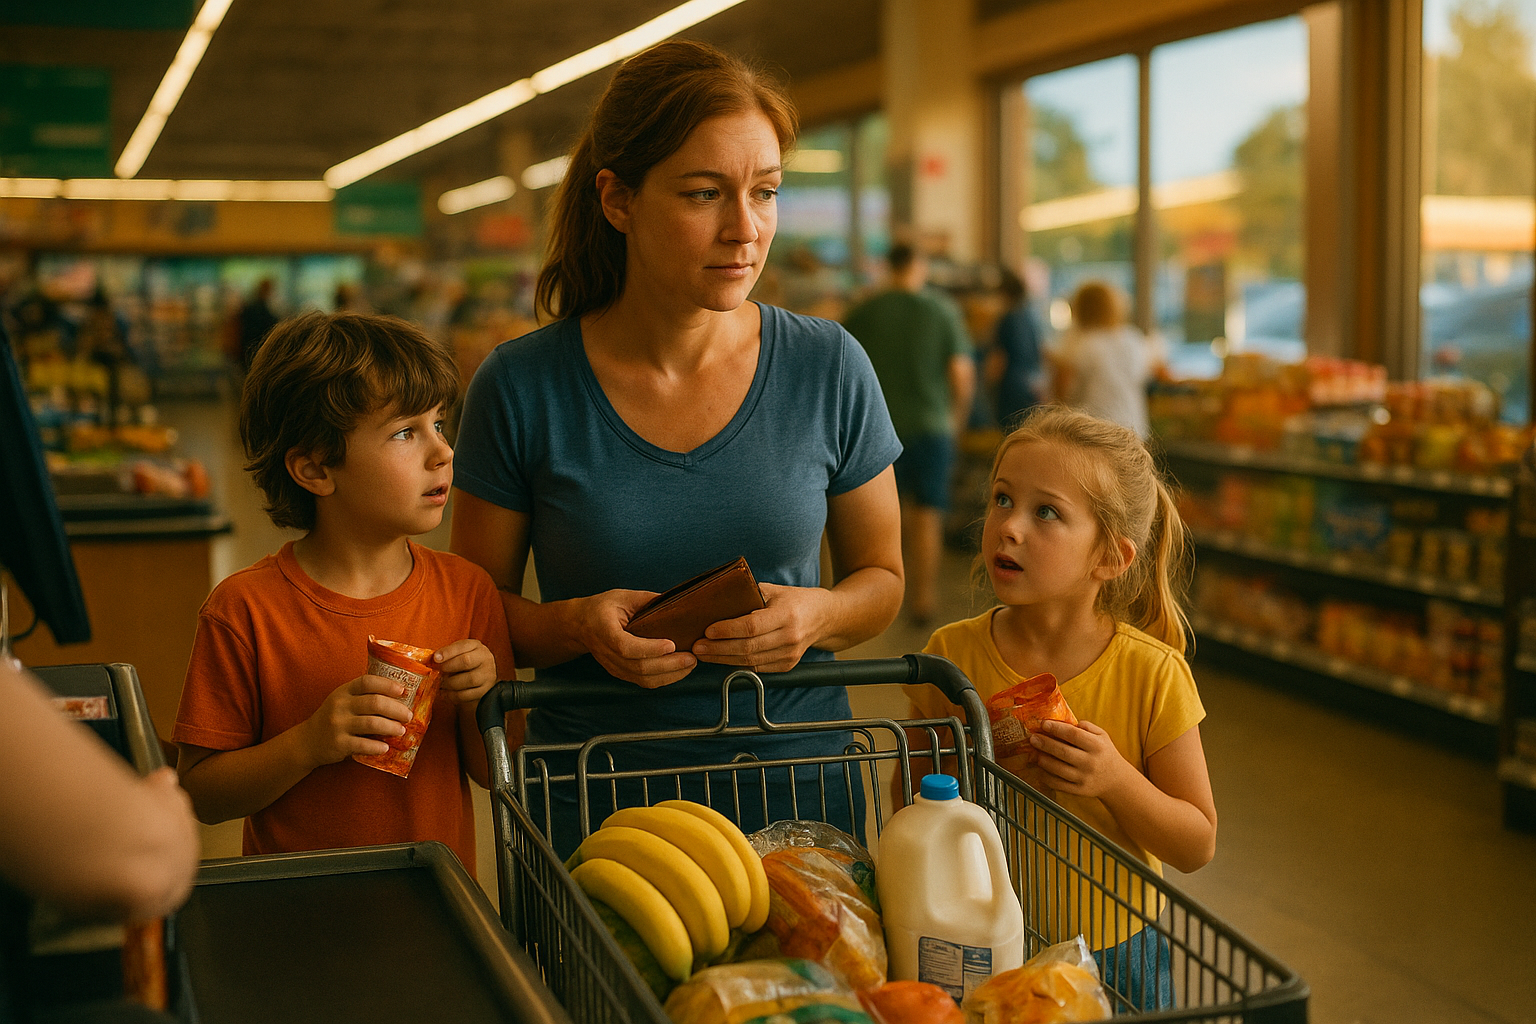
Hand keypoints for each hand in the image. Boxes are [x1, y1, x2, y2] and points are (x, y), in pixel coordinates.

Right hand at [300, 674, 413, 766]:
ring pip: (372, 724)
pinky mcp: (338, 743)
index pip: (367, 681)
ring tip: (401, 731)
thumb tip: (401, 697)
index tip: (403, 691)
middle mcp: (340, 706)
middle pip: (374, 702)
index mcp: (343, 692)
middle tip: (408, 716)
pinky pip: (363, 745)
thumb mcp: (343, 701)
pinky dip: (377, 747)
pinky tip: (386, 747)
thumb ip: (363, 696)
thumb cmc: (333, 718)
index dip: (387, 684)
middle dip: (396, 709)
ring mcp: (338, 725)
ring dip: (391, 727)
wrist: (307, 741)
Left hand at [433, 639, 498, 704]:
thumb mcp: (458, 654)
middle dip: (449, 666)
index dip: (448, 652)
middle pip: (467, 661)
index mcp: (476, 647)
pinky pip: (468, 694)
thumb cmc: (465, 665)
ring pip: (470, 679)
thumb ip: (446, 655)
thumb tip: (433, 660)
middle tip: (439, 671)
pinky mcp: (485, 691)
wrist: (480, 678)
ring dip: (451, 683)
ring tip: (442, 683)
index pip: (464, 645)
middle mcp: (485, 659)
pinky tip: (446, 693)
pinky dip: (453, 695)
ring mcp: (487, 675)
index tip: (436, 658)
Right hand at [577, 589, 697, 688]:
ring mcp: (613, 667)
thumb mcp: (623, 597)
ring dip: (670, 675)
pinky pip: (643, 682)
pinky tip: (679, 671)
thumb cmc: (602, 608)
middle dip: (669, 665)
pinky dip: (664, 679)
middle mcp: (607, 653)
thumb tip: (677, 604)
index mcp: (604, 630)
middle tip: (691, 657)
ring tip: (690, 664)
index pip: (626, 647)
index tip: (671, 644)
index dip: (650, 649)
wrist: (580, 625)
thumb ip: (648, 600)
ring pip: (643, 679)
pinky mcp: (621, 674)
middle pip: (639, 667)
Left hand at [691, 583, 829, 673]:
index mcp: (786, 614)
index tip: (708, 631)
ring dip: (723, 659)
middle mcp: (790, 636)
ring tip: (704, 654)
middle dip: (718, 649)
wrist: (825, 617)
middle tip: (698, 646)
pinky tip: (722, 659)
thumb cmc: (797, 600)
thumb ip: (750, 594)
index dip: (727, 630)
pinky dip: (737, 665)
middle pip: (747, 647)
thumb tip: (718, 598)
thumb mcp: (776, 590)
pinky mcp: (787, 665)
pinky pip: (757, 668)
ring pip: (750, 661)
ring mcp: (790, 654)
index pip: (751, 626)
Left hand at [1027, 720, 1135, 798]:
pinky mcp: (1079, 790)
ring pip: (1058, 769)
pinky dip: (1046, 776)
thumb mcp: (1102, 736)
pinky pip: (1058, 784)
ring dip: (1042, 760)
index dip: (1056, 728)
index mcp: (1097, 746)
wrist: (1117, 780)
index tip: (1043, 724)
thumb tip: (1064, 722)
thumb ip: (1086, 726)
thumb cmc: (1105, 753)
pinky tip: (1041, 768)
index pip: (1073, 735)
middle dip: (1045, 743)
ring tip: (1034, 753)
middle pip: (1063, 751)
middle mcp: (1091, 762)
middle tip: (1033, 738)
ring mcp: (1084, 778)